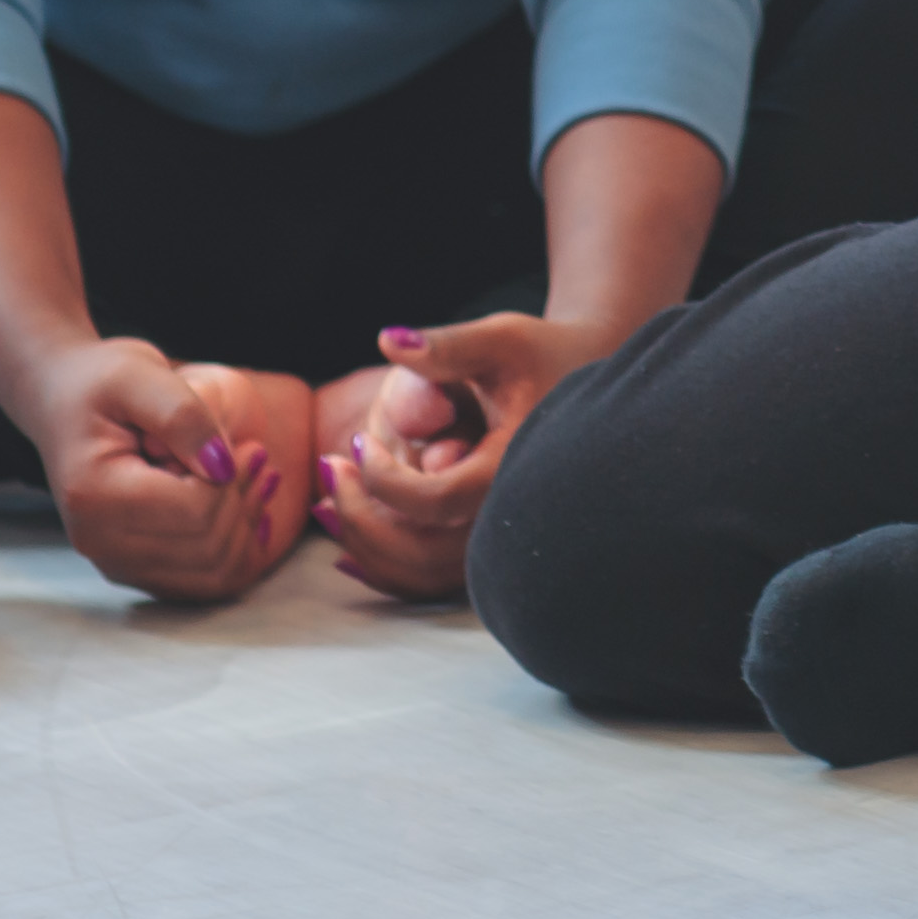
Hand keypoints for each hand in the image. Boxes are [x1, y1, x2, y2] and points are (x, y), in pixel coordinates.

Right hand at [18, 332, 294, 603]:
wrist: (64, 401)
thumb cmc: (101, 381)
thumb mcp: (140, 374)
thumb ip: (183, 417)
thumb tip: (224, 468)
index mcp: (94, 495)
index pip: (193, 512)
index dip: (235, 481)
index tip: (250, 446)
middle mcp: (97, 541)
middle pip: (205, 549)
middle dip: (245, 503)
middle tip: (259, 456)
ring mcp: (114, 561)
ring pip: (210, 576)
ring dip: (247, 530)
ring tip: (259, 480)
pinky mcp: (134, 567)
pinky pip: (201, 582)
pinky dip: (236, 551)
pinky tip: (248, 511)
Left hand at [311, 311, 627, 603]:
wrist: (587, 379)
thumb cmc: (540, 354)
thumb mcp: (498, 340)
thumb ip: (444, 347)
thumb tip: (389, 341)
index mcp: (514, 469)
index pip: (435, 500)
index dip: (383, 480)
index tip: (357, 441)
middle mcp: (511, 516)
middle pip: (421, 553)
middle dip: (362, 518)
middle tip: (332, 468)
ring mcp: (501, 539)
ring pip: (422, 576)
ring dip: (366, 546)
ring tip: (330, 501)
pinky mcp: (489, 547)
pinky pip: (431, 579)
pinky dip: (386, 567)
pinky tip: (348, 548)